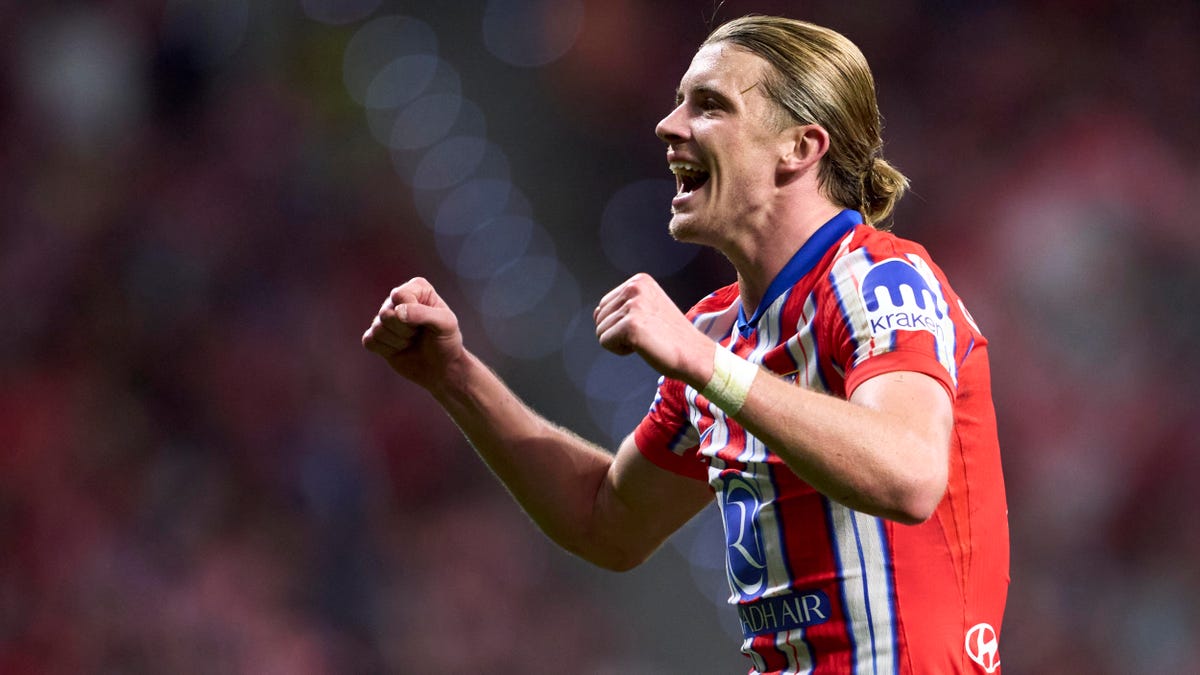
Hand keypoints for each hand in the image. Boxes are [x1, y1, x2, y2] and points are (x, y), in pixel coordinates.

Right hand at [362, 277, 464, 389]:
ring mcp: (385, 317)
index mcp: (417, 288)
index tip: (428, 323)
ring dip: (398, 342)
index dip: (412, 314)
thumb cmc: (446, 341)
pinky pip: (369, 341)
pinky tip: (400, 349)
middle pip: (386, 314)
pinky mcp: (376, 336)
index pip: (400, 296)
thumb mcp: (445, 324)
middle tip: (419, 334)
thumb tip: (397, 312)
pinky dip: (386, 350)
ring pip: (378, 329)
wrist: (442, 367)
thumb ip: (423, 314)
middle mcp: (398, 299)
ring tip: (412, 341)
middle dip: (405, 331)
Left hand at [593, 273, 714, 383]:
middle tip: (647, 334)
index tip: (648, 325)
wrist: (694, 354)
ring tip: (646, 339)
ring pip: (600, 331)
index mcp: (639, 280)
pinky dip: (621, 350)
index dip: (621, 322)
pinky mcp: (630, 326)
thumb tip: (596, 313)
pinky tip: (643, 347)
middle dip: (618, 332)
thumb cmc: (671, 336)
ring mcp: (633, 306)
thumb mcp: (647, 309)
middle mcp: (635, 287)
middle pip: (599, 317)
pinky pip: (605, 342)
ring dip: (620, 341)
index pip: (604, 304)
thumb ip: (620, 306)